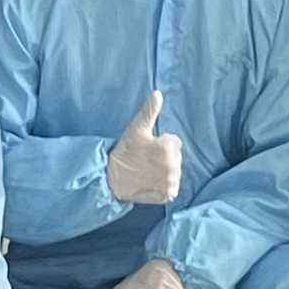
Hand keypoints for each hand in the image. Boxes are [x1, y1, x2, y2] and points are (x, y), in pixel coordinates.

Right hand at [104, 90, 185, 206]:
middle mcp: (173, 167)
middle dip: (164, 156)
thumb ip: (150, 111)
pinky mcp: (167, 195)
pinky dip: (163, 185)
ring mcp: (171, 183)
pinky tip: (151, 181)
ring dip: (165, 171)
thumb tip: (158, 93)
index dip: (161, 143)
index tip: (147, 147)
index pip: (174, 142)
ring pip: (174, 172)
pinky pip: (172, 187)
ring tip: (147, 170)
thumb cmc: (125, 152)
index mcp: (169, 149)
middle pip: (176, 157)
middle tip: (146, 159)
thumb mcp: (136, 129)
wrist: (112, 179)